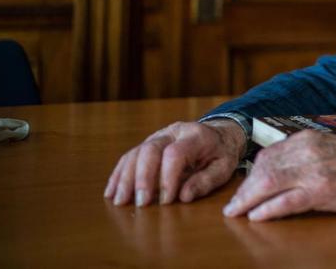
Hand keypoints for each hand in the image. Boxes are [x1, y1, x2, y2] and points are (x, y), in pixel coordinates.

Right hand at [104, 120, 246, 206]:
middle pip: (150, 150)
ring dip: (125, 178)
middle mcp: (173, 132)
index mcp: (195, 136)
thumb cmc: (221, 153)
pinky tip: (111, 192)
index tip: (167, 200)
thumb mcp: (224, 167)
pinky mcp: (148, 143)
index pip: (175, 153)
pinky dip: (119, 174)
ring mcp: (158, 136)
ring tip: (120, 201)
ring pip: (136, 153)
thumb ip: (206, 181)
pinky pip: (129, 156)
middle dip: (143, 178)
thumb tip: (184, 197)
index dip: (168, 177)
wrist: (218, 134)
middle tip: (141, 203)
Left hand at [222, 130, 335, 220]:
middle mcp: (307, 151)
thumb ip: (304, 156)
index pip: (268, 155)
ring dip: (248, 200)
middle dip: (244, 189)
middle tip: (234, 205)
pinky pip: (286, 200)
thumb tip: (277, 171)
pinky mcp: (321, 190)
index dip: (251, 173)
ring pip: (268, 182)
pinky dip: (268, 209)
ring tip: (238, 212)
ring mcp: (313, 170)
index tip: (243, 187)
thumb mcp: (329, 149)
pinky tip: (257, 216)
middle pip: (263, 168)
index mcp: (308, 140)